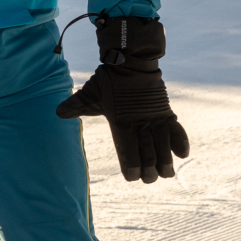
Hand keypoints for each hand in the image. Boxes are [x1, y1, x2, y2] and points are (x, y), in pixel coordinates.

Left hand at [56, 15, 190, 183]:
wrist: (132, 60)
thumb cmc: (109, 79)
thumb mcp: (90, 92)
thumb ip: (76, 105)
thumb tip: (57, 112)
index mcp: (120, 121)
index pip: (127, 149)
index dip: (131, 165)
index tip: (132, 177)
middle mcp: (140, 122)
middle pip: (148, 151)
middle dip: (150, 169)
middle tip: (150, 180)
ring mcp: (155, 117)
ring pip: (164, 144)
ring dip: (166, 160)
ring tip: (167, 174)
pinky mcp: (166, 111)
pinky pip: (176, 128)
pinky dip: (180, 141)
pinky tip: (182, 155)